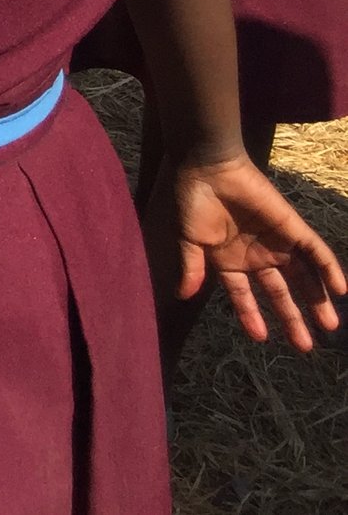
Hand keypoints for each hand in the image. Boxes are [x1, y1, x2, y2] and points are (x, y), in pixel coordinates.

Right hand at [151, 154, 346, 350]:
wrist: (208, 168)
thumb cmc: (194, 203)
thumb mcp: (189, 240)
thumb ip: (192, 268)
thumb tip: (182, 295)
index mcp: (231, 262)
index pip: (245, 296)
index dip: (252, 316)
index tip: (262, 338)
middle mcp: (258, 256)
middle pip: (281, 293)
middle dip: (293, 318)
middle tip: (306, 346)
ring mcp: (277, 243)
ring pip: (304, 277)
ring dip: (317, 300)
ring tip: (329, 326)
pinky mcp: (293, 229)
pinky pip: (317, 252)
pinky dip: (330, 270)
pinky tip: (340, 290)